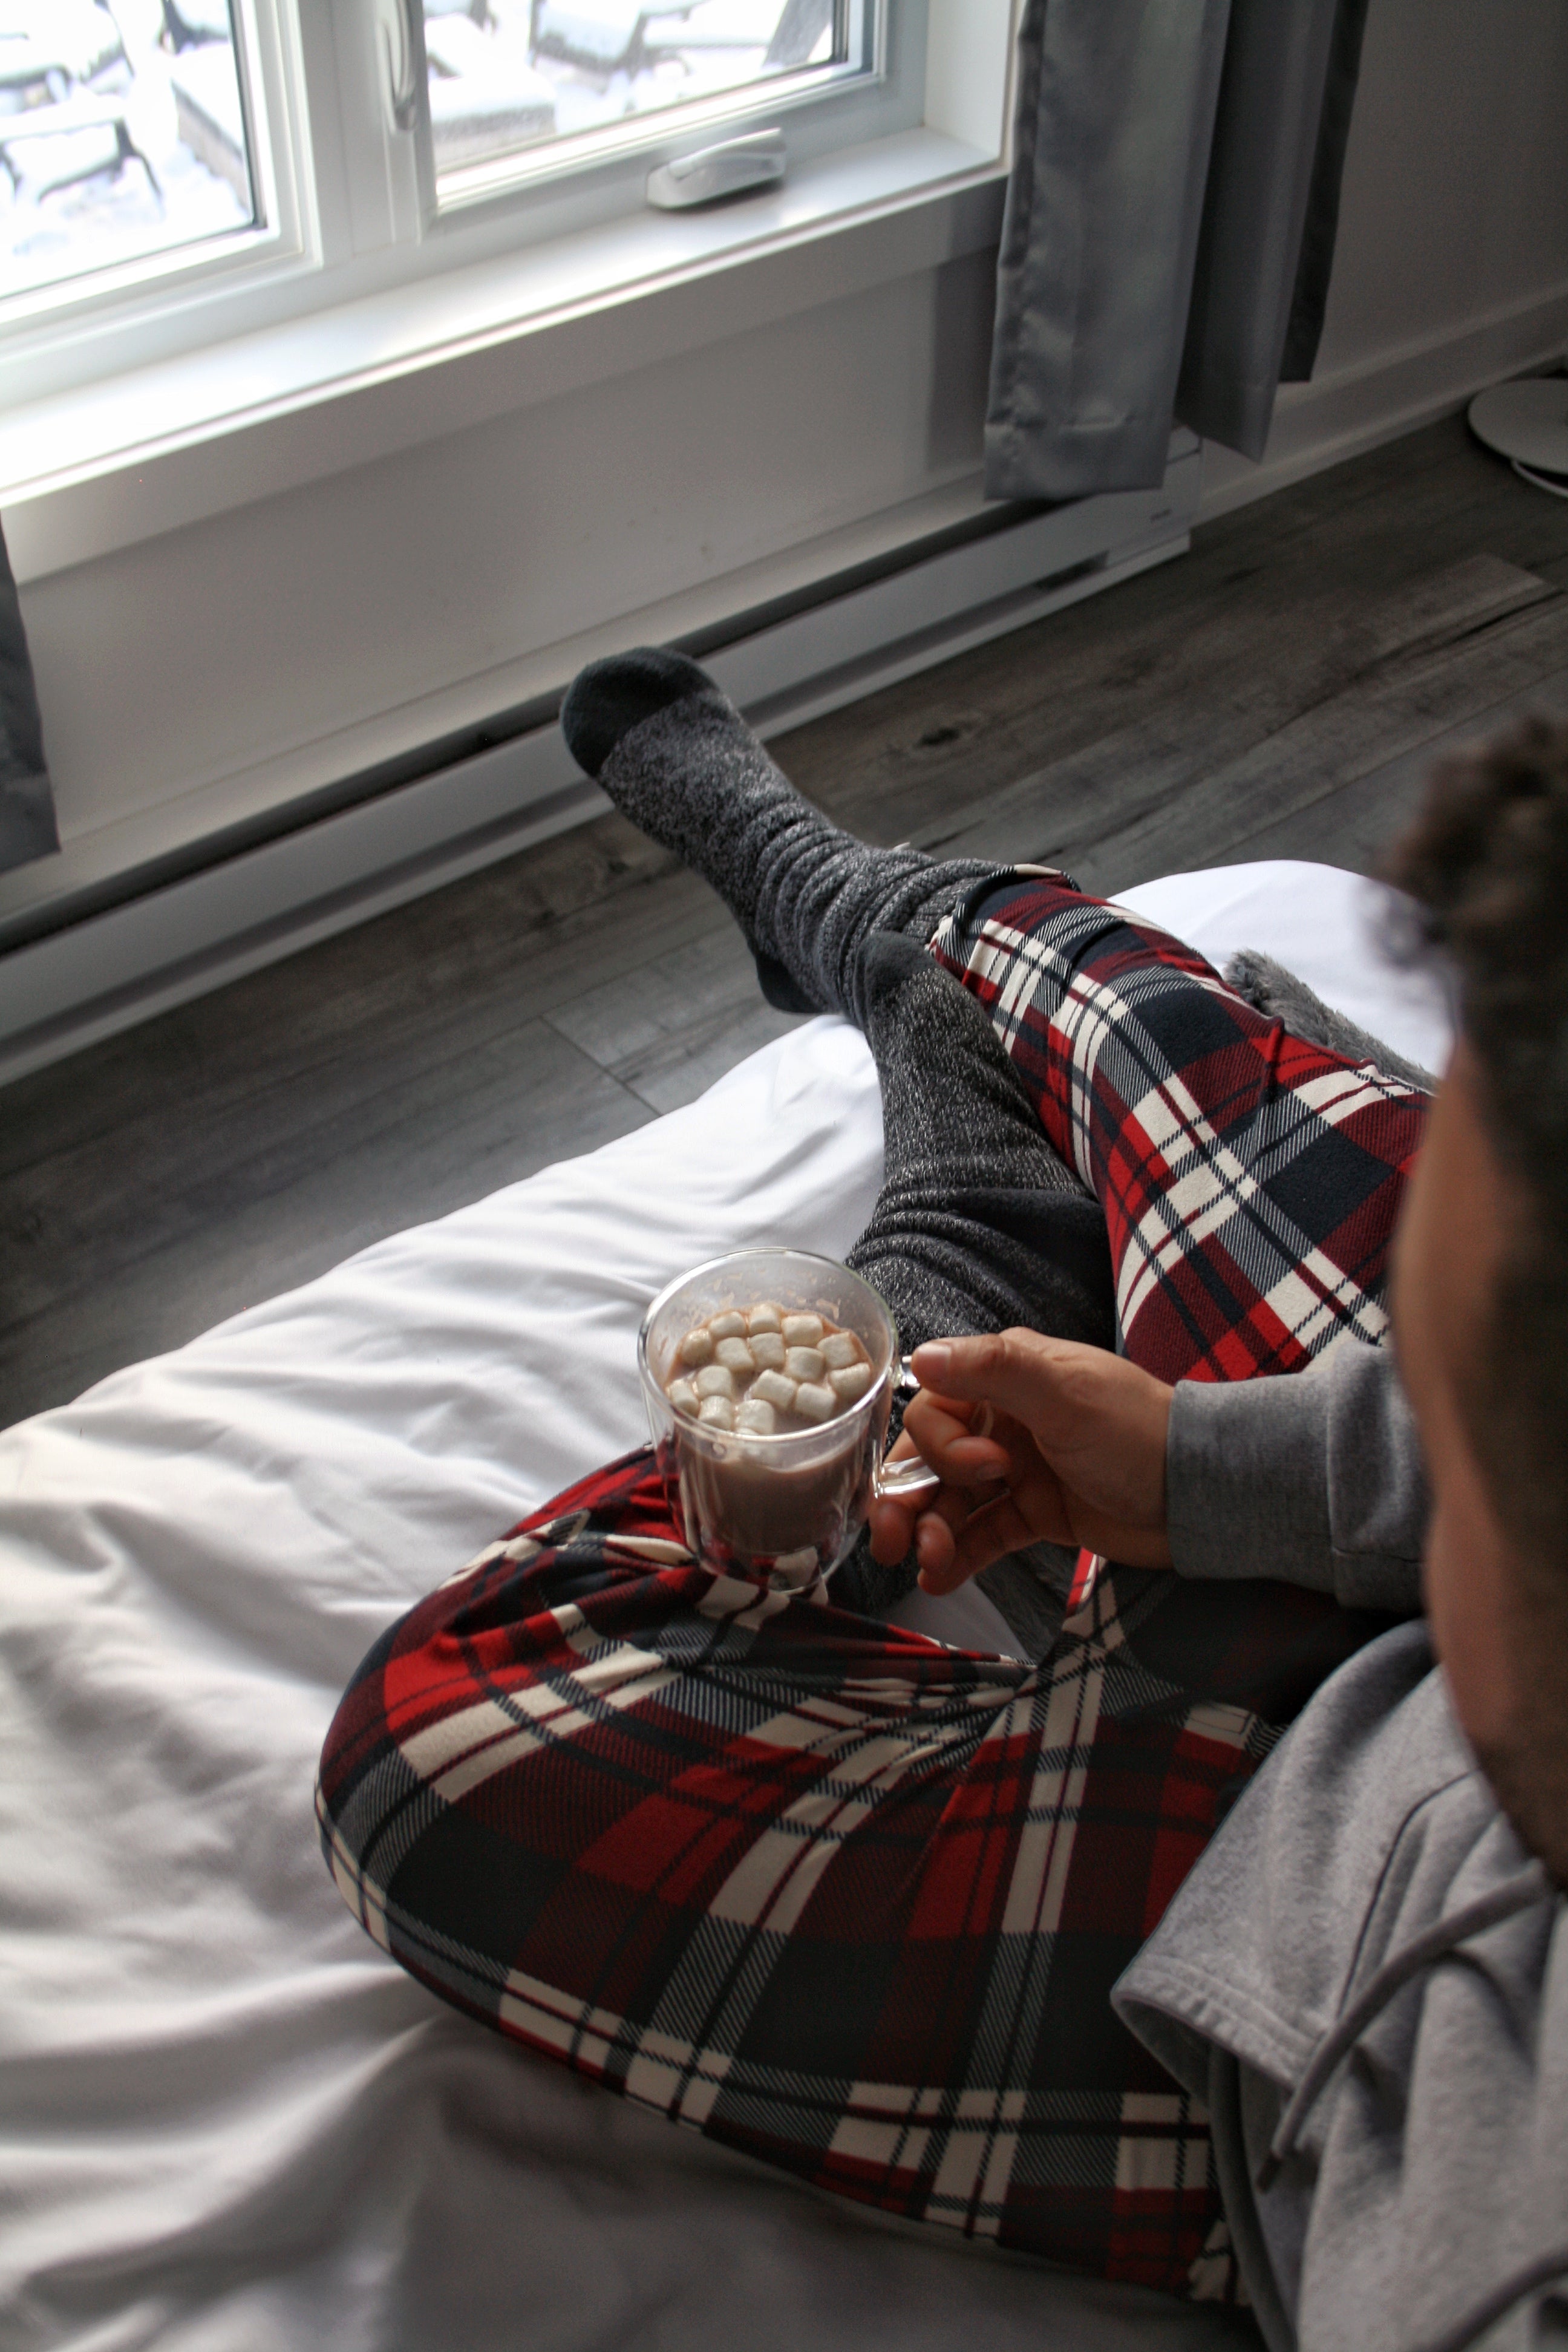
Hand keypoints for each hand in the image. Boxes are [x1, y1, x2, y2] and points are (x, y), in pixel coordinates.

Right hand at [867, 1331, 1174, 1593]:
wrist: (1199, 1496)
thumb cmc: (1137, 1432)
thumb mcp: (1065, 1394)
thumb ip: (994, 1371)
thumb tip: (921, 1356)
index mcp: (1007, 1378)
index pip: (935, 1409)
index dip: (943, 1447)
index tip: (989, 1470)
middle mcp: (1004, 1420)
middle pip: (930, 1459)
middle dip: (908, 1499)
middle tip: (892, 1540)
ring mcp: (1019, 1470)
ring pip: (952, 1502)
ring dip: (930, 1532)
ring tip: (926, 1564)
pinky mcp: (1036, 1513)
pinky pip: (983, 1533)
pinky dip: (959, 1556)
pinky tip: (938, 1579)